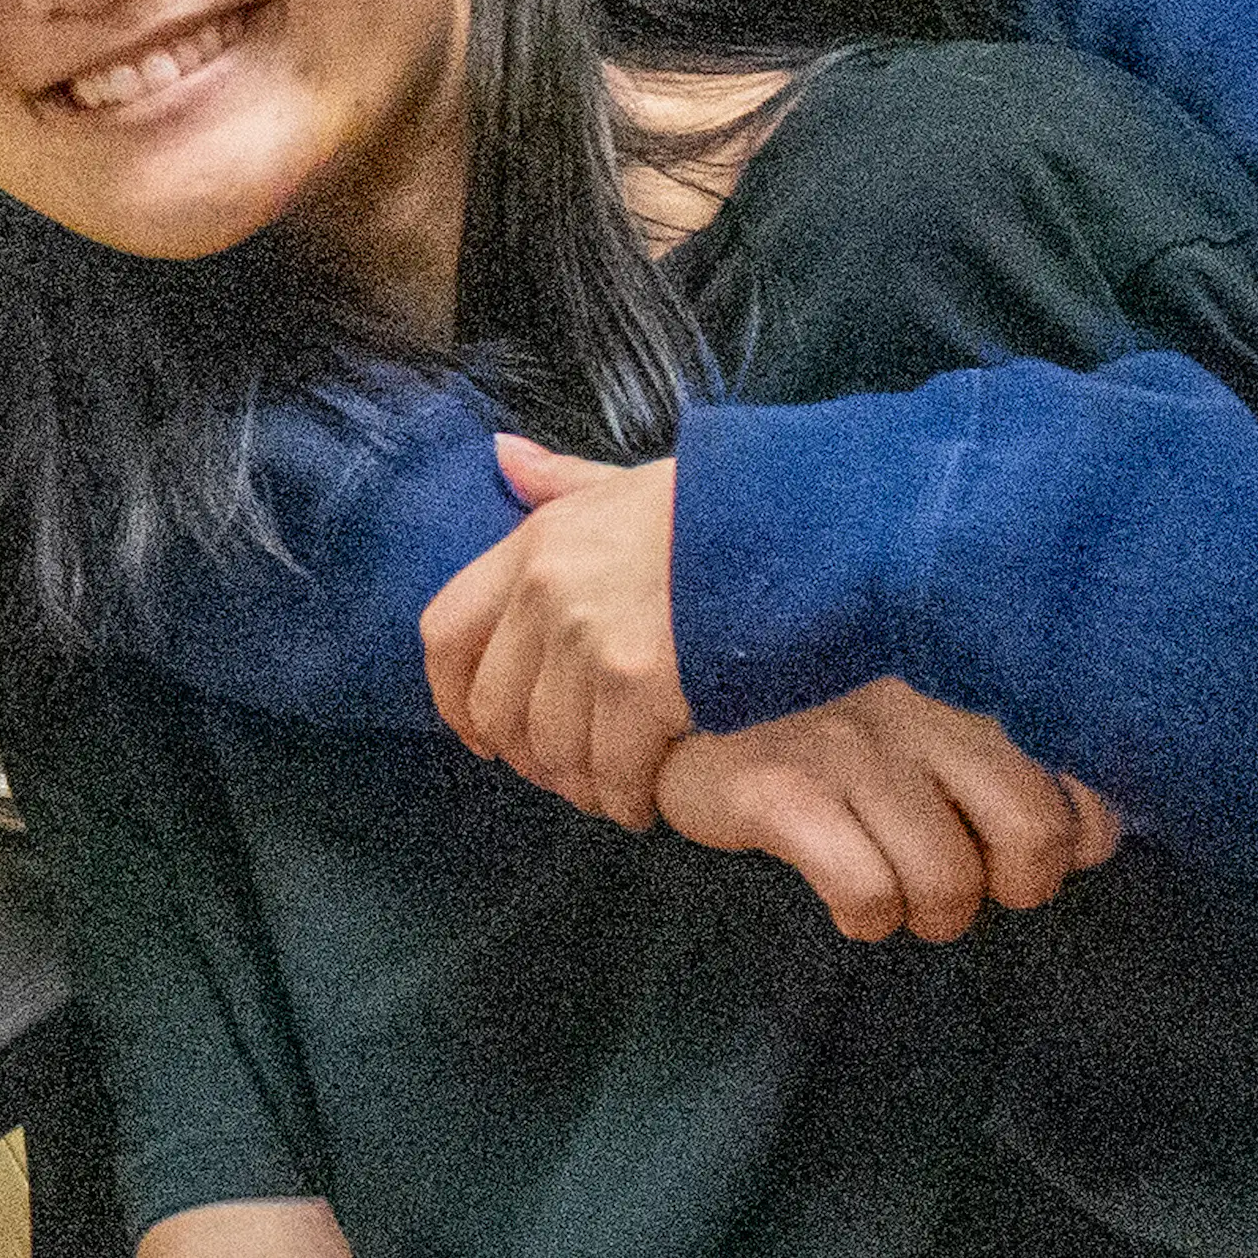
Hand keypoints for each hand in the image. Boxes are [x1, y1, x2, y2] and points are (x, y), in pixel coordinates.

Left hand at [419, 443, 694, 825]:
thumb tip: (500, 457)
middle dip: (525, 755)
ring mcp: (591, 639)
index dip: (452, 695)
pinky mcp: (641, 685)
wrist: (812, 531)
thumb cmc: (729, 510)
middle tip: (564, 774)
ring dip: (578, 784)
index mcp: (536, 542)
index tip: (479, 732)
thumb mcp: (632, 483)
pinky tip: (643, 801)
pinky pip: (610, 767)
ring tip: (609, 793)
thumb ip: (562, 482)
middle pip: (496, 705)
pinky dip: (623, 796)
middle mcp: (547, 591)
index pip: (445, 632)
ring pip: (551, 746)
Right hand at [652, 684, 1123, 943]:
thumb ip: (1014, 757)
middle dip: (1009, 889)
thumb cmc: (818, 714)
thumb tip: (1097, 834)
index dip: (1069, 845)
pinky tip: (841, 897)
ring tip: (893, 890)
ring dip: (927, 913)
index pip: (1080, 788)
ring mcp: (850, 743)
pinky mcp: (780, 786)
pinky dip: (865, 917)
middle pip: (1035, 837)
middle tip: (961, 882)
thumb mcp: (923, 713)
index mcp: (968, 676)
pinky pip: (864, 891)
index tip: (1015, 849)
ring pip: (948, 881)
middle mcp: (923, 701)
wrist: (665, 689)